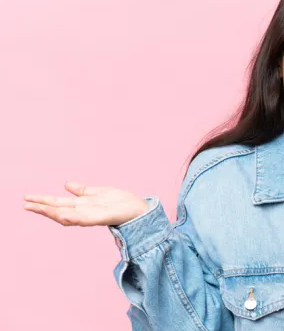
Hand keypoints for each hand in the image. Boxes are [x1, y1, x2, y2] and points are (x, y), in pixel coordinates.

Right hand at [24, 182, 148, 226]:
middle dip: (42, 207)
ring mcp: (93, 215)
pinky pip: (86, 218)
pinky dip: (74, 217)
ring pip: (68, 215)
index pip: (59, 203)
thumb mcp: (99, 192)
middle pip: (59, 210)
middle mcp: (85, 211)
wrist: (138, 209)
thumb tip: (66, 184)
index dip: (43, 201)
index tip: (27, 199)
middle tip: (25, 204)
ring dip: (52, 212)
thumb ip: (82, 190)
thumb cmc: (120, 201)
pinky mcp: (103, 217)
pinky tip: (63, 215)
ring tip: (37, 208)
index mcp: (83, 204)